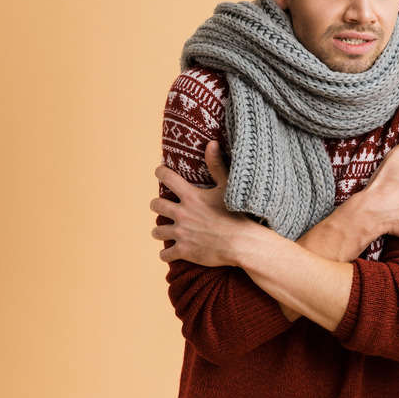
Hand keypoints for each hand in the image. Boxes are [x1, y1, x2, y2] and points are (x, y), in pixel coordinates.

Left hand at [150, 141, 263, 266]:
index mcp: (191, 196)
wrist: (242, 243)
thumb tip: (211, 143)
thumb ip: (216, 165)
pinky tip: (170, 253)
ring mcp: (181, 233)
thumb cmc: (237, 214)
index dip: (160, 172)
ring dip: (160, 230)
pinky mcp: (183, 251)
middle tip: (162, 206)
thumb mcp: (227, 187)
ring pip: (157, 231)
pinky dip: (166, 254)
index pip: (167, 178)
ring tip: (165, 231)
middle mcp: (182, 213)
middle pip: (156, 205)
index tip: (159, 171)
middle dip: (157, 205)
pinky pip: (165, 254)